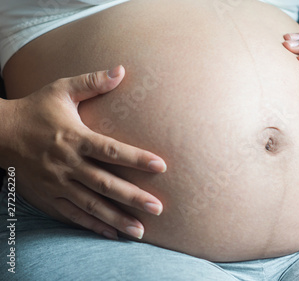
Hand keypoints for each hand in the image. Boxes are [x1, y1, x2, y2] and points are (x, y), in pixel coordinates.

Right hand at [0, 66, 165, 239]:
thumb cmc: (35, 109)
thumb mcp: (60, 90)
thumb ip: (92, 83)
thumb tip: (122, 70)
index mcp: (74, 137)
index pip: (110, 150)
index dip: (136, 159)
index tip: (160, 167)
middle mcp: (67, 163)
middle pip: (105, 183)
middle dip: (133, 197)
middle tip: (158, 208)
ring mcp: (57, 183)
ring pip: (91, 205)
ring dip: (117, 218)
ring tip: (140, 231)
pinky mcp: (48, 196)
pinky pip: (73, 215)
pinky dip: (93, 225)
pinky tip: (113, 234)